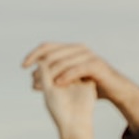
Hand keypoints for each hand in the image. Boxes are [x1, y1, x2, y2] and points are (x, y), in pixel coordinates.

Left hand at [21, 42, 138, 131]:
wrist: (115, 91)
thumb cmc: (92, 86)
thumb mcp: (69, 82)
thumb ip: (52, 79)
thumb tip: (33, 78)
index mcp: (70, 50)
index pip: (47, 47)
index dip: (33, 54)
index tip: (22, 66)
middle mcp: (78, 49)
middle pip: (53, 52)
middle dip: (41, 67)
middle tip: (33, 80)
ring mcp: (87, 55)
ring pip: (64, 60)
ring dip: (52, 73)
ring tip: (43, 84)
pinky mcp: (96, 65)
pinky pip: (78, 68)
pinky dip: (67, 75)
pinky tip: (58, 83)